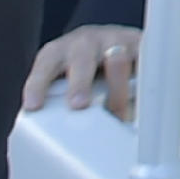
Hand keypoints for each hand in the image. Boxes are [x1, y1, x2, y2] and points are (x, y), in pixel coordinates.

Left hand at [25, 25, 140, 121]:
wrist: (113, 43)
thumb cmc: (84, 72)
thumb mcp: (66, 84)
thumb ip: (62, 105)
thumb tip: (64, 138)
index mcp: (59, 52)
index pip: (45, 65)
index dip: (38, 84)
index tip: (33, 106)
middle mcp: (85, 42)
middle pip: (81, 59)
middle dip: (79, 82)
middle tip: (78, 104)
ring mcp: (114, 40)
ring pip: (116, 57)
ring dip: (116, 81)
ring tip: (117, 106)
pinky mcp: (139, 44)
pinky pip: (143, 59)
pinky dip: (145, 74)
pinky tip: (146, 90)